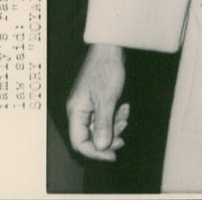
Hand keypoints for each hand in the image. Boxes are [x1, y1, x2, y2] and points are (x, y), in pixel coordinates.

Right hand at [67, 43, 128, 160]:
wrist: (111, 47)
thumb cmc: (106, 68)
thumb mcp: (107, 99)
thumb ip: (103, 125)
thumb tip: (101, 147)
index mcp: (76, 110)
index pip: (79, 142)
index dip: (95, 152)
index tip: (112, 155)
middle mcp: (79, 109)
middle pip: (91, 136)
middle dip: (109, 137)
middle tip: (123, 136)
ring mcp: (88, 104)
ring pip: (100, 126)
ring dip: (115, 124)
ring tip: (125, 112)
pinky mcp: (97, 99)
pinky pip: (105, 115)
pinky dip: (116, 114)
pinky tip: (124, 105)